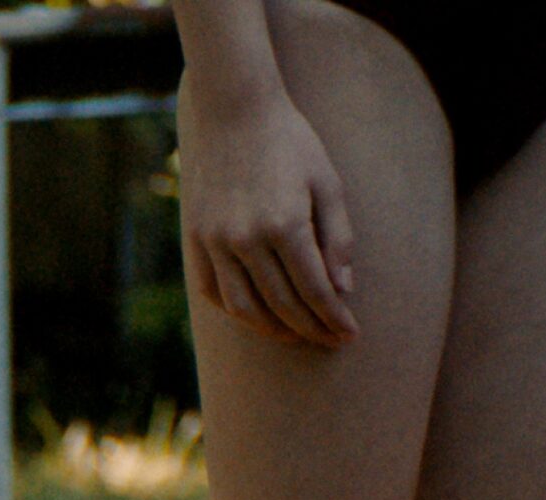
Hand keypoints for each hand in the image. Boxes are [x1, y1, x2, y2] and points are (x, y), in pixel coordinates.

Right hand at [178, 82, 358, 347]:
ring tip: (296, 334)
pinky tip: (258, 314)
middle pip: (283, 304)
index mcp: (287, 223)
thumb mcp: (327, 182)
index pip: (315, 289)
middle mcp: (247, 238)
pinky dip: (237, 310)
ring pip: (244, 307)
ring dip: (273, 328)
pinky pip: (214, 290)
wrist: (233, 113)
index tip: (350, 334)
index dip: (334, 318)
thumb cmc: (290, 142)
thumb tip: (342, 289)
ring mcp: (216, 241)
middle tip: (330, 340)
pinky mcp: (196, 238)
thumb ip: (338, 238)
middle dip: (311, 328)